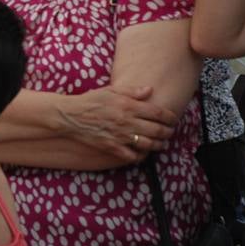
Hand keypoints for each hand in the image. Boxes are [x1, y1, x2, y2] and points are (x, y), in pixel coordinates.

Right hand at [57, 84, 178, 162]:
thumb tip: (150, 90)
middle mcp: (127, 122)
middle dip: (168, 132)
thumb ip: (132, 91)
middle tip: (170, 132)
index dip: (170, 116)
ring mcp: (120, 136)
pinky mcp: (113, 147)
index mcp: (128, 106)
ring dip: (159, 145)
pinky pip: (132, 156)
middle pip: (157, 130)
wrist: (71, 116)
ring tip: (161, 144)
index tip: (173, 118)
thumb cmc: (91, 100)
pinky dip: (140, 156)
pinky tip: (142, 153)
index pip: (157, 112)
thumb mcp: (111, 90)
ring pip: (148, 144)